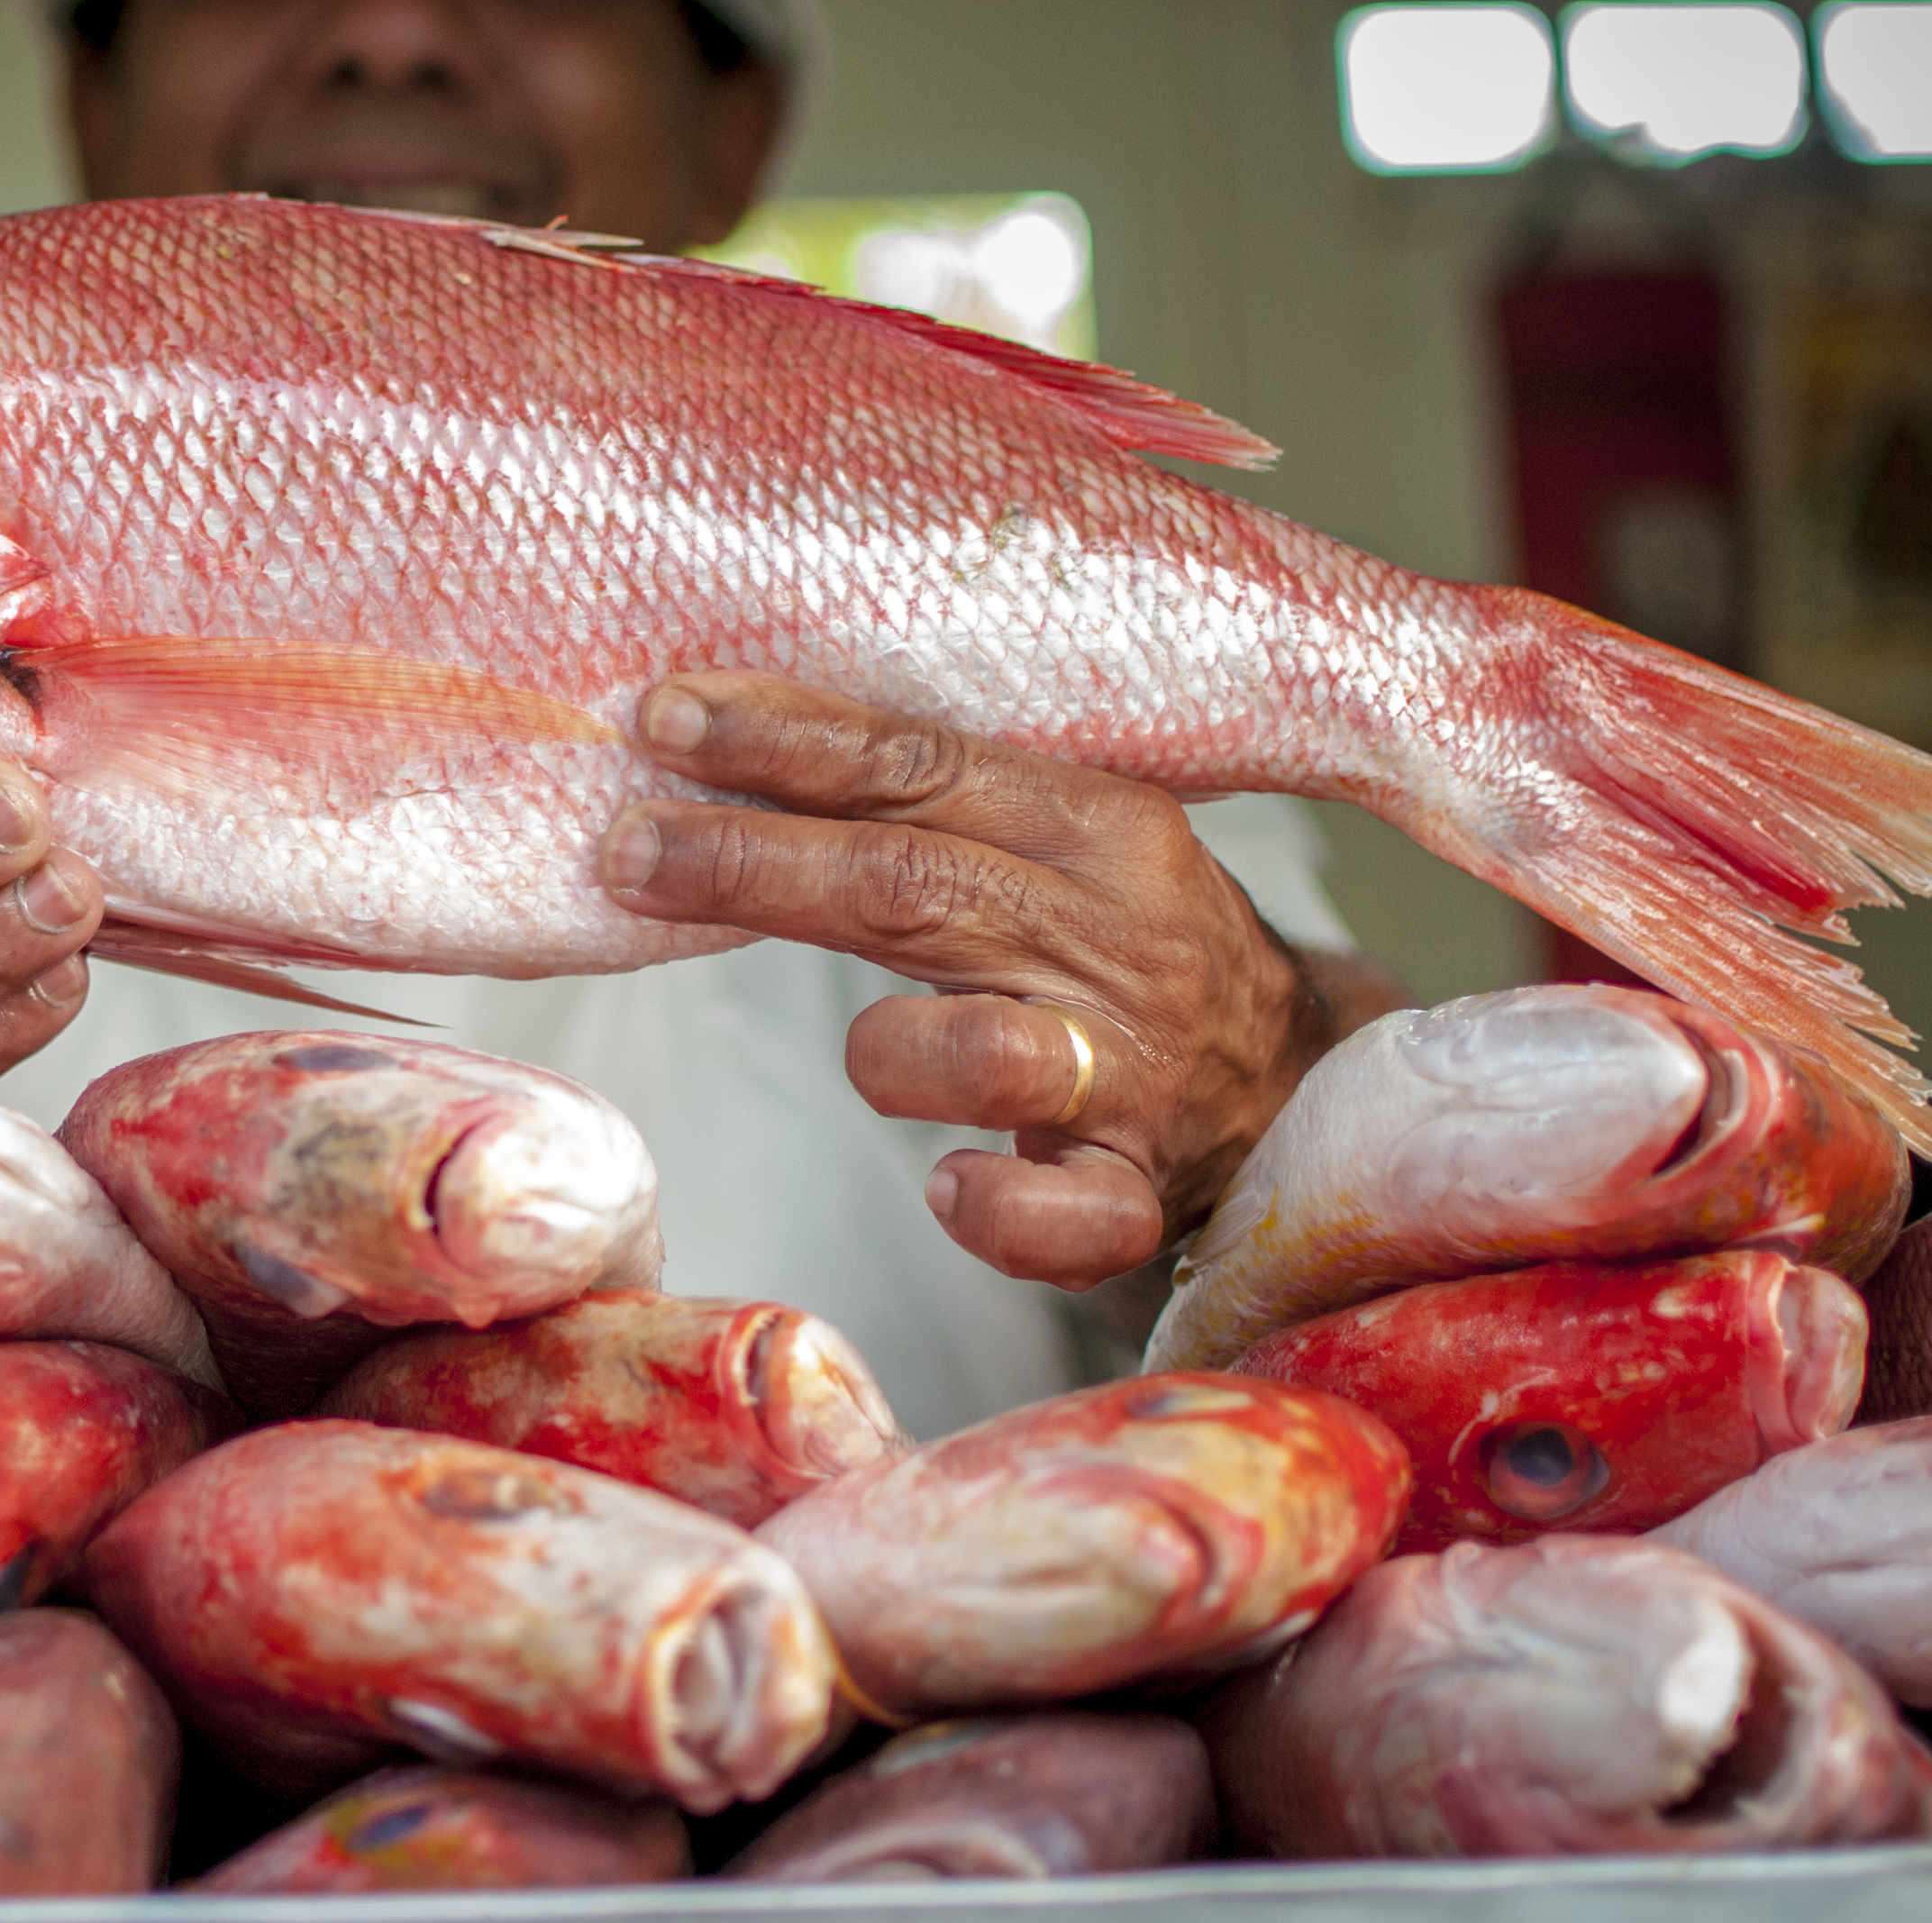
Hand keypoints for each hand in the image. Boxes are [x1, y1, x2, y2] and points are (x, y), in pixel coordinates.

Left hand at [594, 673, 1393, 1292]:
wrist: (1303, 1084)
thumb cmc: (1127, 951)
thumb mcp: (1063, 846)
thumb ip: (931, 810)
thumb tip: (721, 752)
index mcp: (1101, 829)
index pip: (922, 766)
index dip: (786, 743)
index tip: (666, 716)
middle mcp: (1120, 941)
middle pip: (912, 890)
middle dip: (753, 866)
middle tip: (627, 850)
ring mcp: (1135, 1074)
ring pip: (981, 1049)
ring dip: (884, 1052)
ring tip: (874, 1059)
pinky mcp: (1140, 1193)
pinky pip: (1061, 1215)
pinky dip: (994, 1208)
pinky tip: (950, 1187)